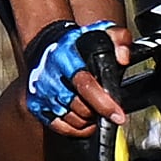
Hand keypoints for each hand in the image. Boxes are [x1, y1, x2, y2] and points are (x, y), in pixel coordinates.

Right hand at [21, 17, 128, 137]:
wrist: (45, 45)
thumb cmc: (76, 43)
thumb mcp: (101, 32)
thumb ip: (119, 39)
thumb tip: (123, 58)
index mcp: (65, 59)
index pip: (85, 84)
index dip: (104, 103)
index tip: (119, 116)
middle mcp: (50, 77)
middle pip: (80, 107)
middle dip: (98, 111)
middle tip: (106, 106)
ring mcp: (41, 93)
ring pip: (71, 119)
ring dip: (87, 120)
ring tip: (93, 109)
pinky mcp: (36, 105)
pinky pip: (59, 126)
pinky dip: (75, 128)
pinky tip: (83, 119)